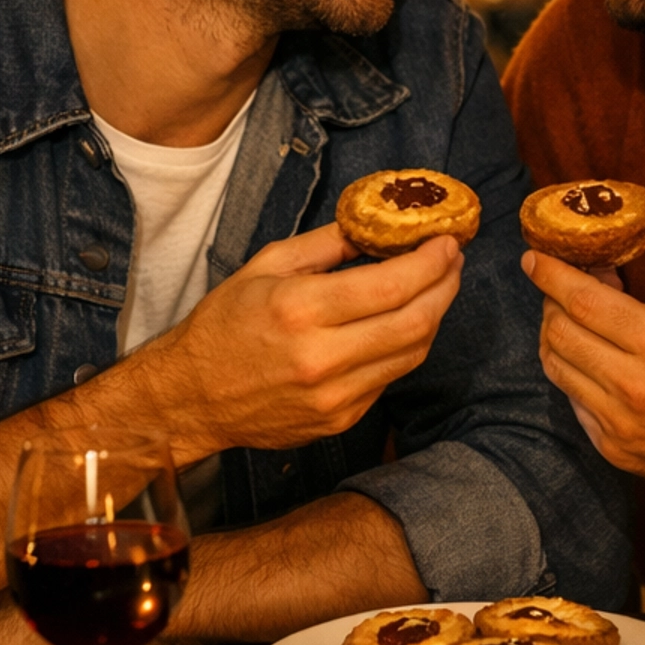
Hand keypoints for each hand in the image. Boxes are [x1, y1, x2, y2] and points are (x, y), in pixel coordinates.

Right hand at [134, 222, 464, 459]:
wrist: (191, 398)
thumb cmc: (225, 324)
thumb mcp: (267, 265)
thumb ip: (328, 243)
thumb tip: (379, 223)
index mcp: (300, 310)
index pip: (392, 285)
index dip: (431, 262)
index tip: (446, 241)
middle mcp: (321, 358)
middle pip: (416, 323)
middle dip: (446, 287)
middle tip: (453, 262)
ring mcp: (333, 397)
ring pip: (411, 354)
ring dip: (434, 317)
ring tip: (437, 287)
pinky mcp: (339, 421)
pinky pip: (389, 379)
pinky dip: (405, 347)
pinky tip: (402, 323)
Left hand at [524, 219, 644, 502]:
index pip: (582, 300)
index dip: (551, 274)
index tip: (534, 256)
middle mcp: (633, 385)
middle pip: (558, 332)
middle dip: (551, 300)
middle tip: (564, 284)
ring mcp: (618, 423)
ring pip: (556, 367)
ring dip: (556, 335)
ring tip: (576, 317)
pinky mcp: (613, 449)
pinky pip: (572, 400)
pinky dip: (573, 371)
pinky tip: (593, 357)